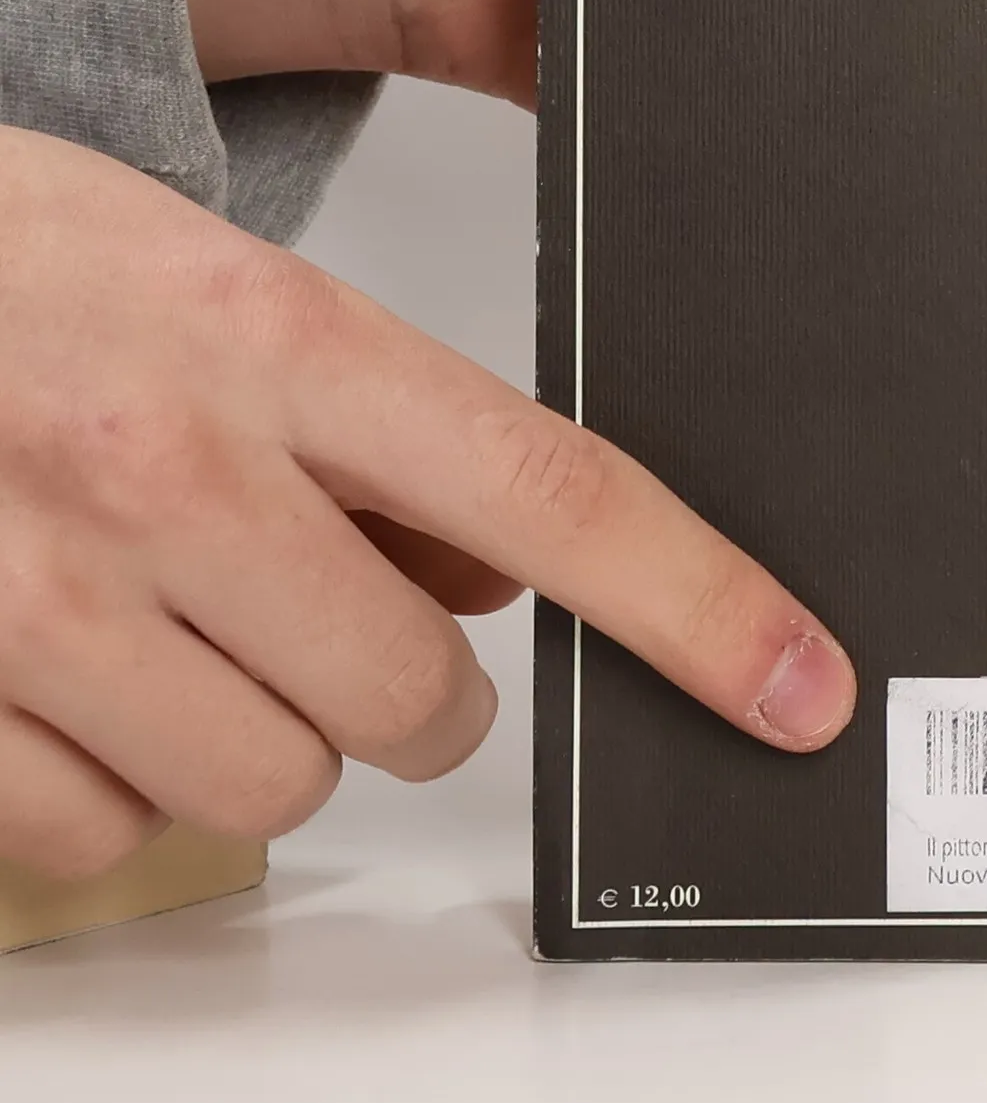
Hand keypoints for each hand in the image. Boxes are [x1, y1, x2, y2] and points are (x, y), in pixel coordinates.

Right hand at [0, 128, 855, 880]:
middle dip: (412, 685)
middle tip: (336, 605)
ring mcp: (37, 599)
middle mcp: (165, 470)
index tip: (793, 681)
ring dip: (266, 728)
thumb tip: (496, 570)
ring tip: (185, 619)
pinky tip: (81, 670)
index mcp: (273, 341)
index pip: (553, 493)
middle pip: (418, 695)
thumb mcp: (223, 291)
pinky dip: (121, 781)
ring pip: (274, 782)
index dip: (699, 605)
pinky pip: (109, 836)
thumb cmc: (14, 265)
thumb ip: (374, 430)